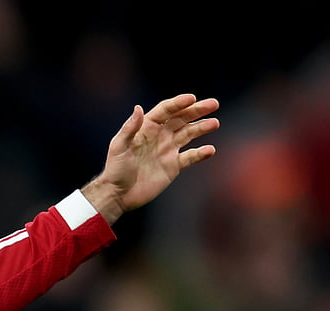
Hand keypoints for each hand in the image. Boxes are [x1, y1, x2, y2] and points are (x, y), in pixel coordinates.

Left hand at [82, 93, 219, 222]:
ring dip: (202, 127)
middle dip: (197, 110)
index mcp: (146, 127)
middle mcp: (159, 136)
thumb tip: (139, 108)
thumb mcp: (119, 147)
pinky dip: (201, 153)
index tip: (193, 98)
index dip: (179, 103)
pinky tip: (210, 150)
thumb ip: (129, 129)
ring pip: (189, 134)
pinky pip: (190, 157)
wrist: (119, 194)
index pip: (166, 111)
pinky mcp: (173, 166)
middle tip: (214, 104)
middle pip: (181, 118)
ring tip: (214, 123)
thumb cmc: (115, 169)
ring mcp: (168, 150)